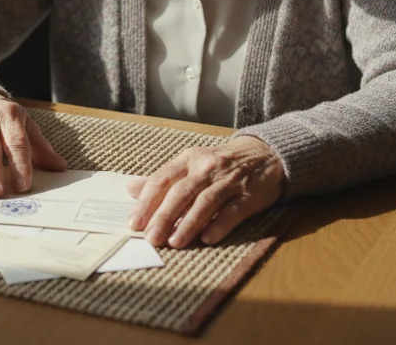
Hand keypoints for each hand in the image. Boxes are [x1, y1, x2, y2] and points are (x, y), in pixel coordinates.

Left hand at [127, 137, 284, 247]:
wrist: (265, 154)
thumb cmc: (221, 164)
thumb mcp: (190, 164)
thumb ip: (162, 179)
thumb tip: (130, 189)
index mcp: (189, 159)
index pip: (163, 179)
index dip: (147, 202)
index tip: (134, 223)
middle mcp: (207, 167)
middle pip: (181, 192)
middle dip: (164, 216)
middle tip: (151, 238)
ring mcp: (229, 181)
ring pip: (205, 202)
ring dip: (188, 223)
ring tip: (175, 242)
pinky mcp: (249, 194)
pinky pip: (233, 210)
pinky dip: (219, 224)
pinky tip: (207, 238)